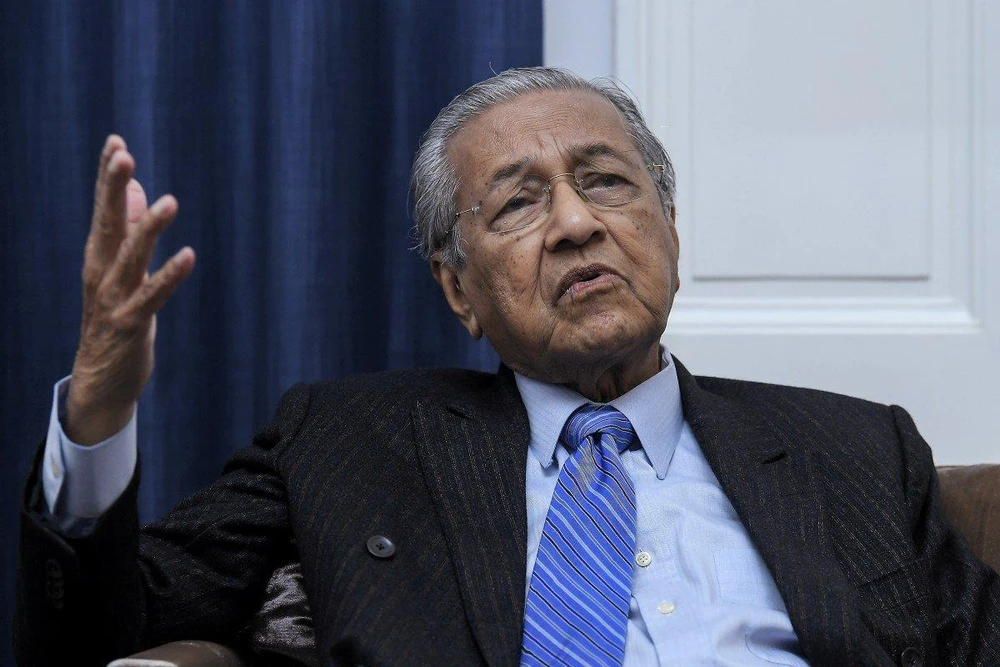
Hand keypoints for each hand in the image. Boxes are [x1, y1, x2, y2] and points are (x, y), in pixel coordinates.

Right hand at [64, 135, 195, 444]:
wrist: (100, 381)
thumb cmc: (115, 320)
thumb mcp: (121, 271)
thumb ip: (128, 230)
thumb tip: (134, 188)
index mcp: (99, 257)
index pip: (103, 210)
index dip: (108, 177)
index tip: (116, 141)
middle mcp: (101, 274)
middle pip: (107, 224)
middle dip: (112, 189)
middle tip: (123, 155)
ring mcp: (114, 300)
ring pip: (130, 258)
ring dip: (148, 229)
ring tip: (168, 201)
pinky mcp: (131, 325)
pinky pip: (152, 297)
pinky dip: (169, 276)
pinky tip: (189, 256)